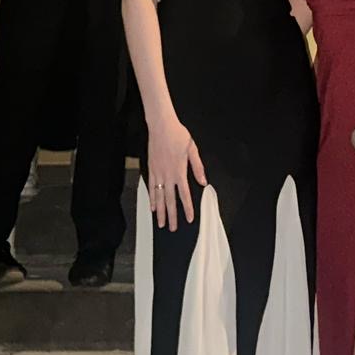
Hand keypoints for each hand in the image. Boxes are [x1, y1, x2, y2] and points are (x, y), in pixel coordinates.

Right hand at [145, 115, 206, 230]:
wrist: (161, 126)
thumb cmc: (178, 135)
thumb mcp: (192, 149)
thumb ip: (198, 167)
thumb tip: (203, 181)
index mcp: (179, 171)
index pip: (184, 194)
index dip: (187, 208)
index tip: (189, 219)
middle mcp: (168, 175)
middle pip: (170, 200)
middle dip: (171, 215)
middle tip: (172, 228)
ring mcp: (158, 173)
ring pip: (159, 197)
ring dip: (160, 211)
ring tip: (160, 223)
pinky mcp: (151, 169)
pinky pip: (151, 187)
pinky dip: (151, 198)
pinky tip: (152, 207)